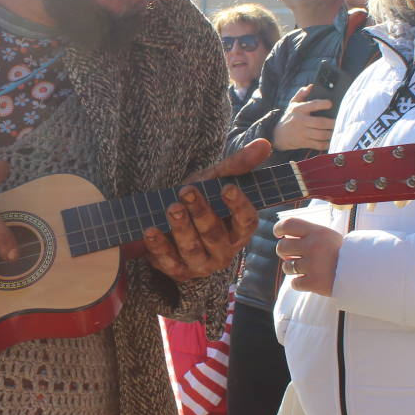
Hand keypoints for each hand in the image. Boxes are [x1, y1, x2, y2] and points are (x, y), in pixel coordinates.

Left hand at [142, 138, 268, 281]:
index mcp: (239, 230)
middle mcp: (224, 250)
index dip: (238, 205)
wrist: (168, 221)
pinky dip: (158, 246)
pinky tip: (150, 230)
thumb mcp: (215, 181)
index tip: (227, 188)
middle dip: (201, 213)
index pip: (246, 221)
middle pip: (214, 234)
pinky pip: (168, 262)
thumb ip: (237, 165)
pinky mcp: (178, 271)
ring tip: (171, 207)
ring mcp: (201, 264)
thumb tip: (264, 143)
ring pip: (192, 249)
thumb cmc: (199, 201)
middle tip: (187, 191)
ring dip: (181, 228)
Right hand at [272, 84, 334, 151]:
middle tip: (340, 120)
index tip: (330, 104)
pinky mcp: (304, 143)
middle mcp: (300, 121)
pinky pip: (318, 144)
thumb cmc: (289, 117)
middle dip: (332, 123)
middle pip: (320, 123)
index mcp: (299, 110)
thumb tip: (311, 86)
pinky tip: (332, 140)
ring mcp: (302, 133)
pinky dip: (327, 144)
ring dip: (331, 133)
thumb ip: (301, 94)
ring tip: (338, 130)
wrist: (278, 135)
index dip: (322, 104)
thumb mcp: (292, 104)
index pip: (312, 105)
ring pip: (321, 134)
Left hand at [273, 215, 342, 295]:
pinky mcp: (314, 282)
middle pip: (282, 247)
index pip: (288, 224)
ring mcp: (313, 265)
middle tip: (293, 256)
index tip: (279, 234)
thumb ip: (308, 234)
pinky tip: (308, 279)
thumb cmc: (342, 253)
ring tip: (304, 268)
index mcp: (317, 232)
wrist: (362, 272)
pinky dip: (299, 283)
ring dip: (292, 268)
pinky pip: (294, 283)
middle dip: (284, 252)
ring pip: (286, 266)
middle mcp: (313, 246)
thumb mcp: (328, 236)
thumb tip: (284, 237)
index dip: (279, 229)